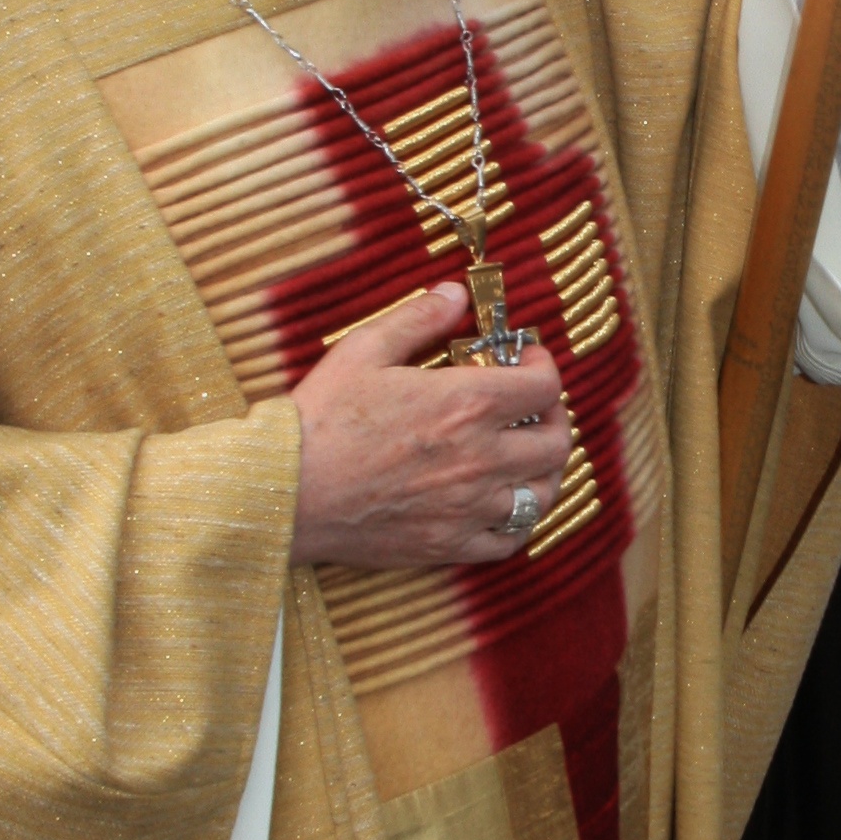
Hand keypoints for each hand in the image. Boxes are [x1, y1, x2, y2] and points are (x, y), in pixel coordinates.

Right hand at [289, 285, 572, 569]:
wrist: (283, 490)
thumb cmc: (320, 418)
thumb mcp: (364, 350)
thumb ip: (418, 319)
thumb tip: (456, 295)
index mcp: (467, 403)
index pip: (545, 386)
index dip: (543, 366)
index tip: (526, 359)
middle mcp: (481, 457)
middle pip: (557, 443)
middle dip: (556, 418)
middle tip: (535, 408)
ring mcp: (469, 507)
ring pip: (543, 495)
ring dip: (544, 470)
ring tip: (526, 456)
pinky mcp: (449, 545)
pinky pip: (510, 541)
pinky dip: (517, 522)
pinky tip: (502, 504)